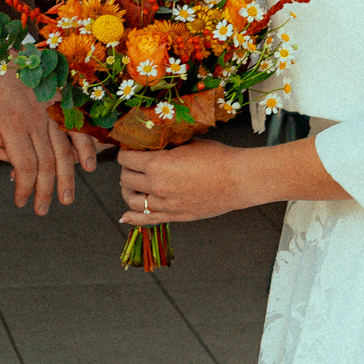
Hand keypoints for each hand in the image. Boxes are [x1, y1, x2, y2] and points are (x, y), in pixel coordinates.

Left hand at [0, 60, 97, 212]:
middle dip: (46, 191)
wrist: (0, 51)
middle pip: (47, 164)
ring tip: (67, 199)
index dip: (24, 188)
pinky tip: (89, 165)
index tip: (20, 201)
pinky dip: (84, 148)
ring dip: (68, 177)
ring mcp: (51, 111)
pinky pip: (76, 128)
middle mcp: (36, 121)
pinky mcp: (59, 103)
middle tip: (43, 210)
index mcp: (13, 125)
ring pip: (64, 150)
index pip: (24, 166)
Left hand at [117, 138, 253, 227]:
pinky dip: (132, 219)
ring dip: (128, 190)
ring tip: (132, 184)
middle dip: (127, 169)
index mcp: (158, 164)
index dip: (126, 152)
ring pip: (131, 200)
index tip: (130, 150)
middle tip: (133, 164)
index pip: (126, 158)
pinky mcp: (174, 216)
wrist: (238, 180)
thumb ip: (165, 146)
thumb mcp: (186, 143)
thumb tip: (150, 144)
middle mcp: (157, 186)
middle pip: (126, 179)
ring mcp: (165, 204)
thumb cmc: (217, 158)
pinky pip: (146, 220)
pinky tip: (125, 216)